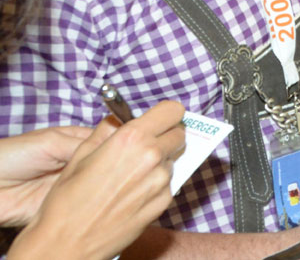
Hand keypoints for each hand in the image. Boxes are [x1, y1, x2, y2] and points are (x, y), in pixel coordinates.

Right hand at [8, 100, 185, 259]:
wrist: (66, 242)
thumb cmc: (67, 200)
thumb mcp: (81, 155)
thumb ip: (108, 132)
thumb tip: (119, 119)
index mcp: (132, 138)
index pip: (173, 111)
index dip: (166, 114)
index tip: (158, 120)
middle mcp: (152, 156)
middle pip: (178, 134)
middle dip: (165, 136)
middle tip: (145, 146)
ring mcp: (161, 181)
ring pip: (172, 159)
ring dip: (159, 161)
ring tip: (130, 175)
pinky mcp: (163, 202)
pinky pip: (168, 184)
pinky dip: (156, 184)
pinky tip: (132, 194)